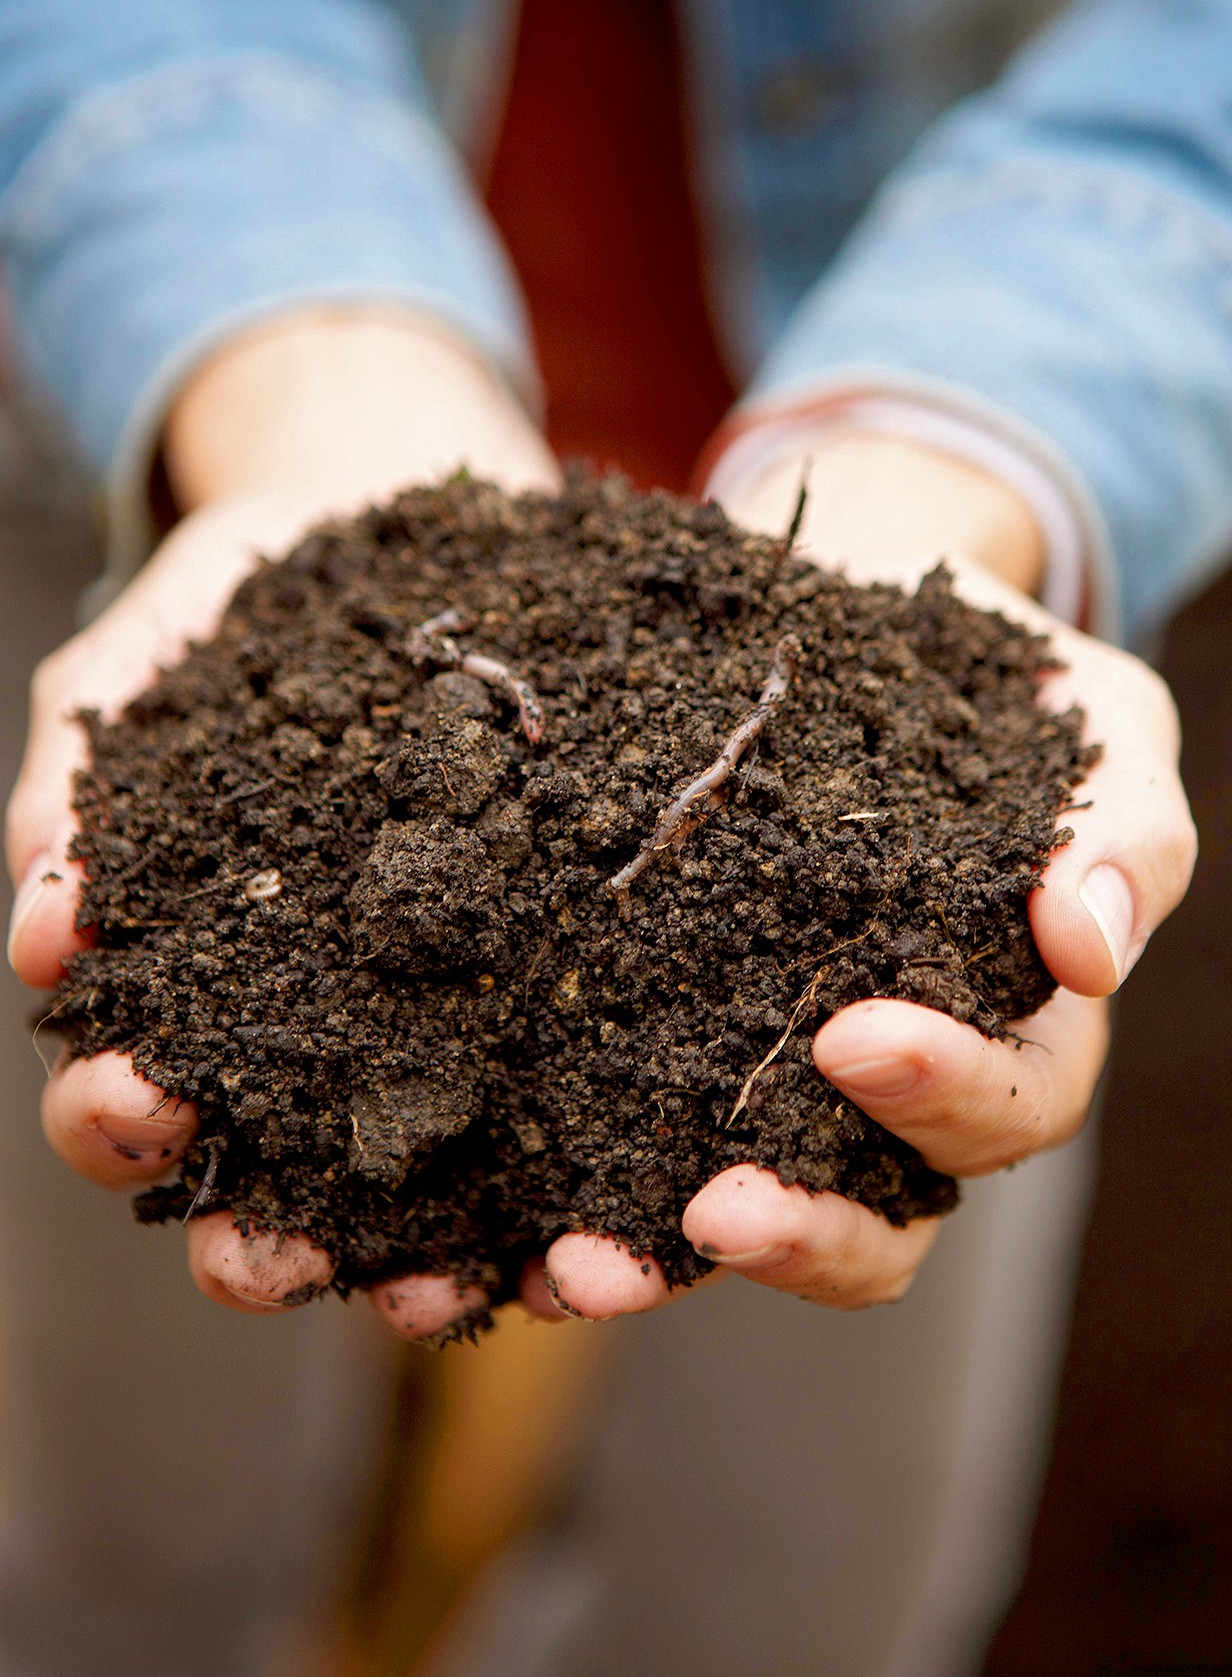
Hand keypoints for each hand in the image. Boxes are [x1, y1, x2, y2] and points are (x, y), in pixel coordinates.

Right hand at [8, 306, 569, 1340]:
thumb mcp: (139, 678)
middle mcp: (311, 1033)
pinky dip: (571, 1175)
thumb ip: (80, 785)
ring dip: (417, 1259)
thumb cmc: (233, 610)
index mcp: (192, 982)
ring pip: (421, 1186)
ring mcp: (438, 1026)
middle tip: (268, 1249)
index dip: (120, 1122)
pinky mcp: (555, 996)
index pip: (132, 1094)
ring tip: (441, 1287)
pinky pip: (566, 1106)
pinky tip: (601, 1210)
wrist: (380, 520)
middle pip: (266, 1180)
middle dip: (256, 1239)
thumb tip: (45, 911)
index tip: (142, 1102)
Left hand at [534, 433, 1195, 1320]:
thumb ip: (1122, 830)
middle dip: (798, 1232)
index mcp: (1015, 1025)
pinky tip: (501, 1242)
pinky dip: (569, 1207)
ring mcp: (777, 1079)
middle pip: (875, 1214)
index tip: (851, 1035)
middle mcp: (896, 1084)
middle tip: (712, 1214)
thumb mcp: (1095, 729)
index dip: (944, 1092)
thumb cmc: (991, 677)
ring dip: (658, 1261)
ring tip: (573, 1272)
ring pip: (738, 1212)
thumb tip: (1089, 946)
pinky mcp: (668, 1044)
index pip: (1008, 1104)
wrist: (852, 606)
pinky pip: (627, 1149)